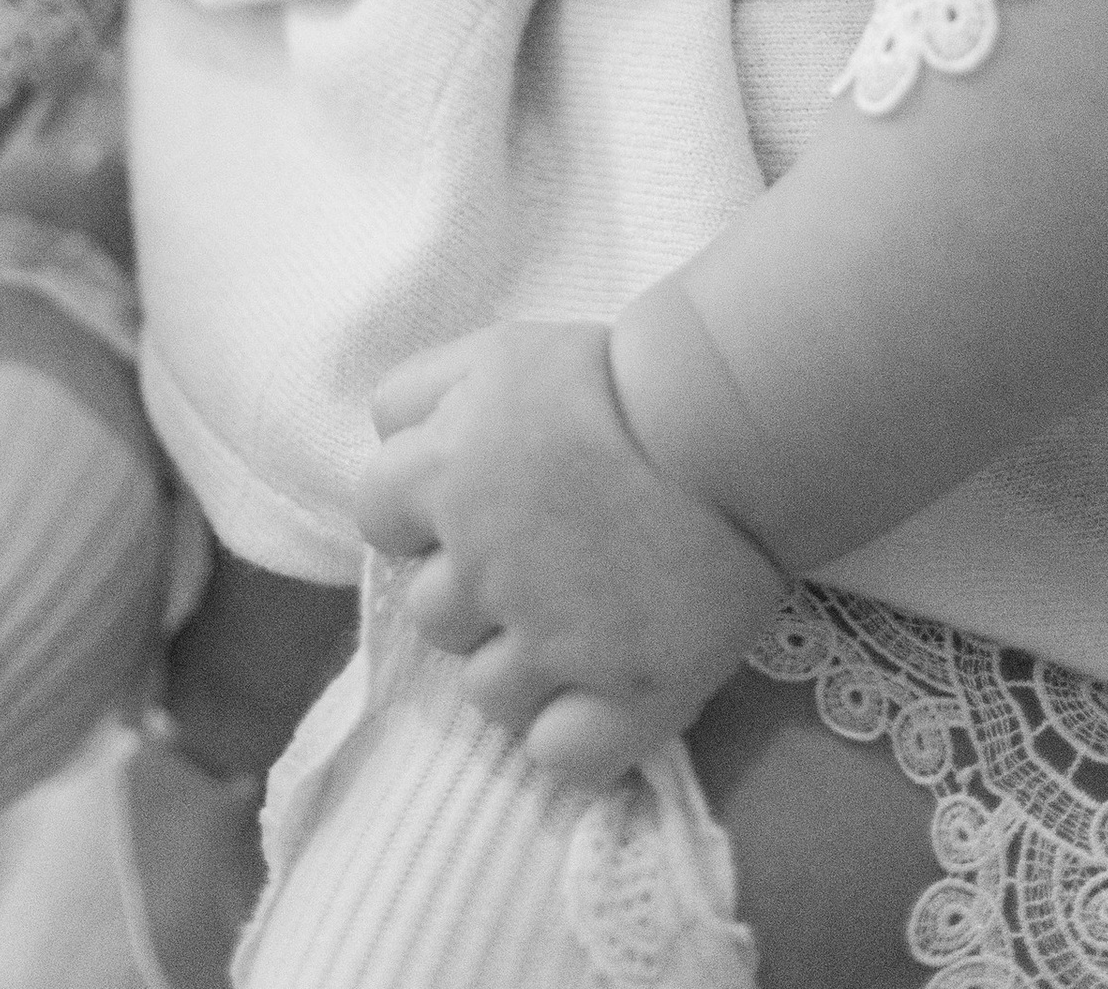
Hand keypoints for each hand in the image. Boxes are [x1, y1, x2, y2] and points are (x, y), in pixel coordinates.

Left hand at [351, 321, 786, 787]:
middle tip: (545, 557)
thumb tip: (387, 443)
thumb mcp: (498, 351)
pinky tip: (605, 689)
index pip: (375, 515)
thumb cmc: (616, 379)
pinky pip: (559, 756)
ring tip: (586, 618)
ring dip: (525, 666)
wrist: (732, 424)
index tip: (470, 503)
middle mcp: (485, 565)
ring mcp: (555, 641)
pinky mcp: (628, 696)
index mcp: (447, 474)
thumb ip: (417, 393)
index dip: (418, 512)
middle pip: (432, 614)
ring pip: (488, 694)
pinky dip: (575, 734)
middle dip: (476, 592)